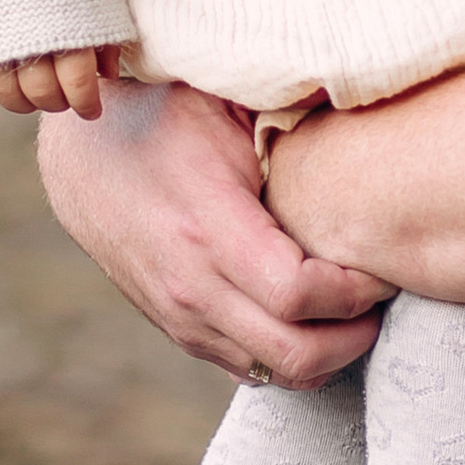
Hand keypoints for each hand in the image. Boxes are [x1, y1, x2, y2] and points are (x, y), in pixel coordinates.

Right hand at [0, 44, 110, 115]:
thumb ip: (104, 36)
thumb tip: (109, 74)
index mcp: (64, 25)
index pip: (76, 83)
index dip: (87, 103)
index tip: (93, 110)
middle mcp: (26, 38)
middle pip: (42, 93)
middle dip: (59, 102)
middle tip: (68, 95)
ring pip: (8, 95)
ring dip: (27, 101)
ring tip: (38, 89)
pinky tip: (10, 80)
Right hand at [36, 78, 393, 386]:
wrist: (82, 152)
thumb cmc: (161, 112)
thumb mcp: (221, 98)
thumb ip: (287, 110)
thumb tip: (364, 91)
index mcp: (207, 228)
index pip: (299, 294)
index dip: (356, 288)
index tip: (381, 260)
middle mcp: (192, 286)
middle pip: (296, 353)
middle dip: (355, 333)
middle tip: (383, 292)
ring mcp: (182, 317)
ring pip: (276, 372)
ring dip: (329, 352)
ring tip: (356, 306)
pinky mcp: (180, 329)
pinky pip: (249, 368)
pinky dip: (291, 355)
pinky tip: (314, 315)